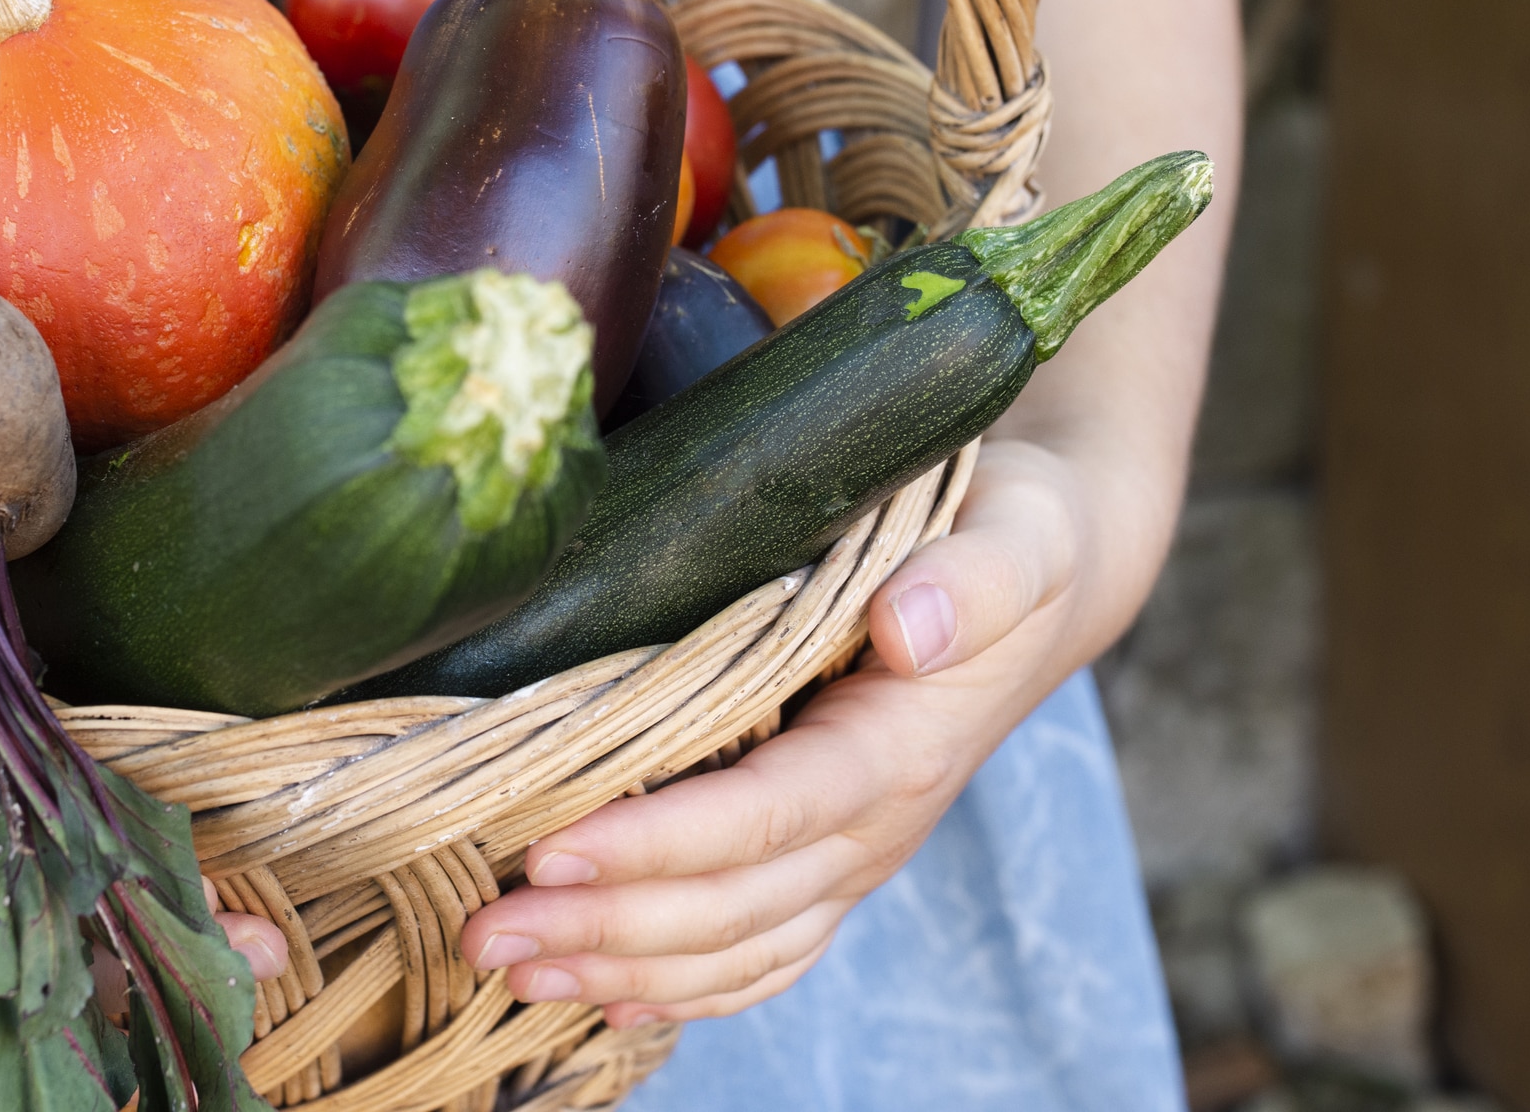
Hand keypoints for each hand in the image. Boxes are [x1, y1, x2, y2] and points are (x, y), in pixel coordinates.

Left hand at [459, 435, 1143, 1024]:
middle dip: (605, 927)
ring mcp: (851, 857)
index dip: (661, 844)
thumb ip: (974, 578)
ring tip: (506, 966)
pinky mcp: (829, 862)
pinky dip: (675, 988)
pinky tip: (592, 995)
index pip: (770, 815)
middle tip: (483, 930)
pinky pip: (757, 955)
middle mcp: (874, 827)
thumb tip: (905, 627)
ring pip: (733, 949)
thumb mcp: (1014, 533)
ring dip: (618, 970)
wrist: (1047, 586)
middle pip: (733, 906)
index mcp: (900, 750)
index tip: (550, 849)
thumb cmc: (1013, 538)